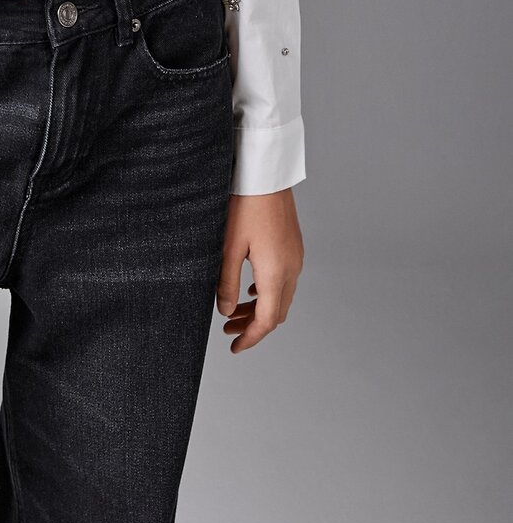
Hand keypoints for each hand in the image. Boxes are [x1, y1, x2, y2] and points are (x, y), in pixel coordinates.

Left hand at [216, 187, 303, 351]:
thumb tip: (226, 312)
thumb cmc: (244, 205)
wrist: (265, 175)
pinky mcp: (293, 247)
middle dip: (253, 326)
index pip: (267, 321)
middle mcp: (291, 269)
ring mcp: (295, 258)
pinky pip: (285, 281)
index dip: (251, 338)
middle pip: (276, 312)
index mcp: (276, 274)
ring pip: (281, 297)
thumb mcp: (228, 247)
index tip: (234, 348)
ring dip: (260, 309)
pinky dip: (267, 292)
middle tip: (228, 330)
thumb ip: (227, 283)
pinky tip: (250, 288)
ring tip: (234, 311)